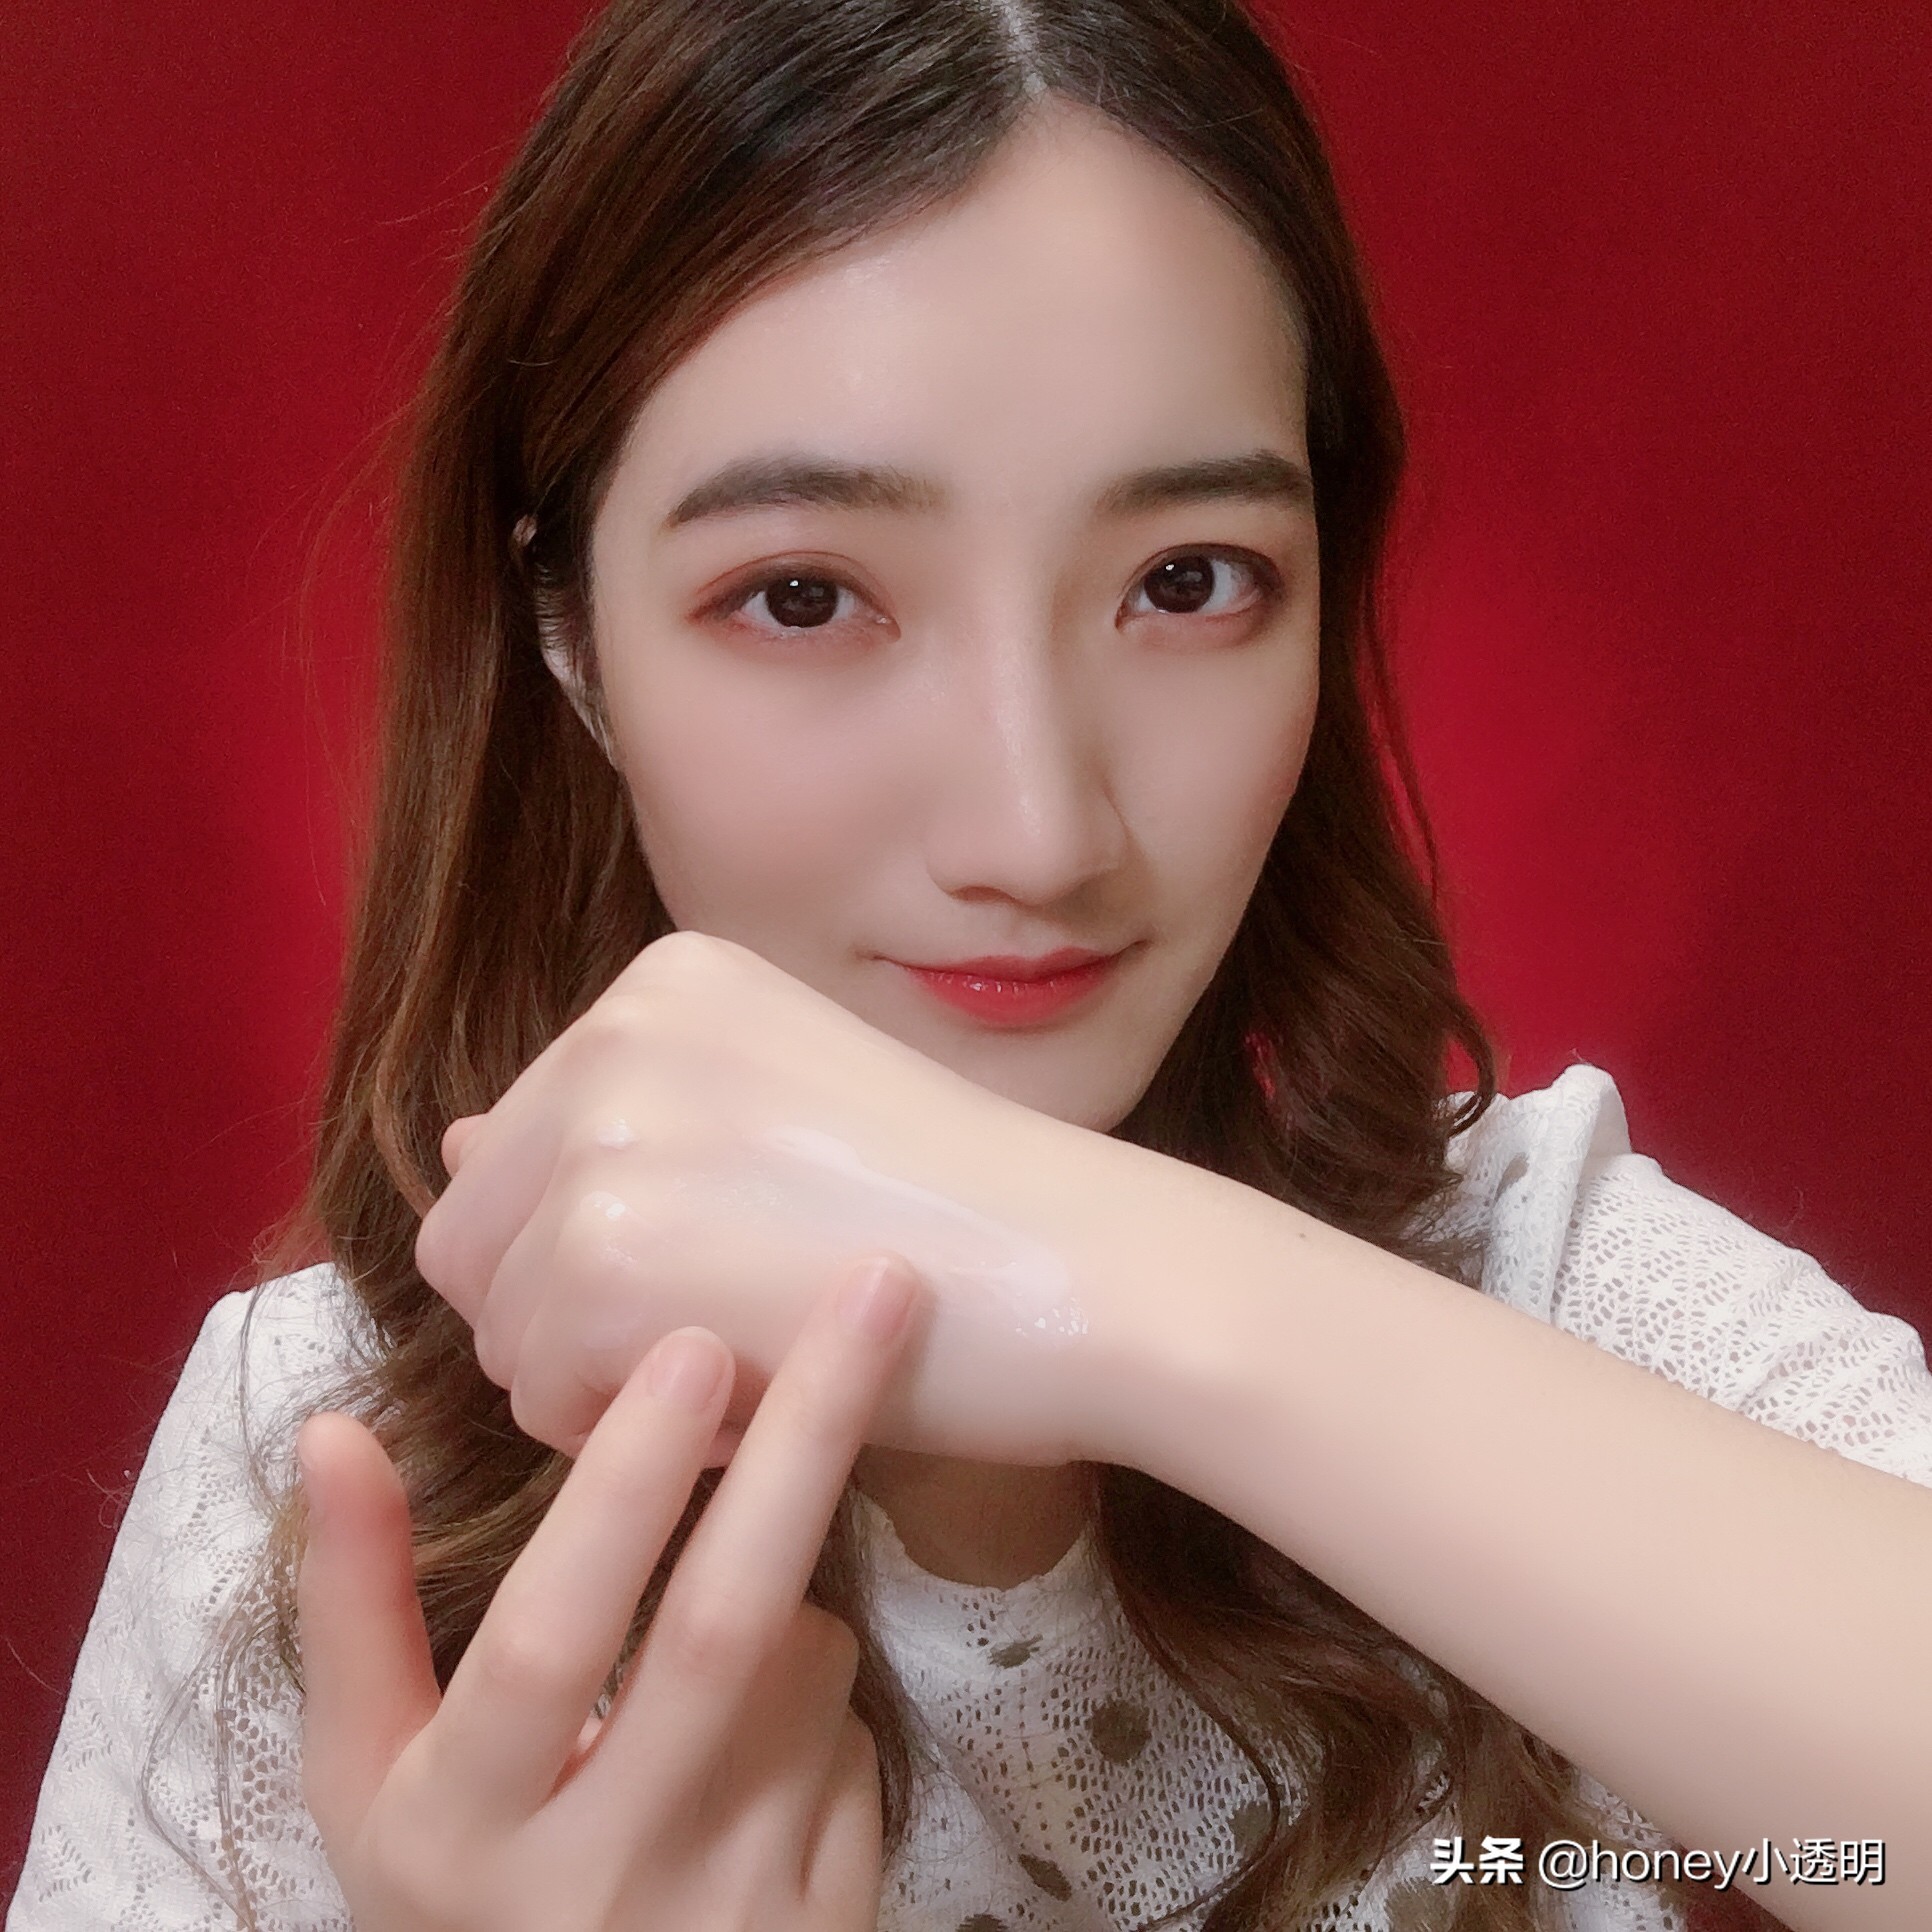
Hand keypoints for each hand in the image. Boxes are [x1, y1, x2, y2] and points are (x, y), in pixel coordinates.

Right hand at [296, 1253, 921, 1931]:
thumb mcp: (371, 1779)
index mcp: (467, 1833)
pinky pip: (854, 1744)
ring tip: (712, 1647)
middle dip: (805, 1442)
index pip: (546, 1643)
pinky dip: (816, 1699)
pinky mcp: (829, 1926)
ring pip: (810, 1669)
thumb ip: (352, 1608)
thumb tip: (335, 1427)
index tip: (689, 1342)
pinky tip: (753, 1746)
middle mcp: (605, 1879)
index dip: (618, 1493)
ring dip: (789, 1601)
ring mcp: (733, 1914)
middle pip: (720, 1630)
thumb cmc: (459, 1890)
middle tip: (876, 1289)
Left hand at [415, 930, 1133, 1466]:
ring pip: (500, 1326)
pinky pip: (541, 1397)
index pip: (515, 1155)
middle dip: (576, 1320)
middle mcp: (614, 1033)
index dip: (608, 1256)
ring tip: (760, 1352)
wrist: (1088, 1271)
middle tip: (736, 1326)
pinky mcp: (605, 1255)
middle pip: (477, 1238)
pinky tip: (763, 1394)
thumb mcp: (779, 1118)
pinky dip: (642, 1435)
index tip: (740, 1260)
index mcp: (662, 985)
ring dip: (610, 1381)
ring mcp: (603, 1136)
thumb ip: (615, 1123)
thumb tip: (450, 1144)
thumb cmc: (960, 1215)